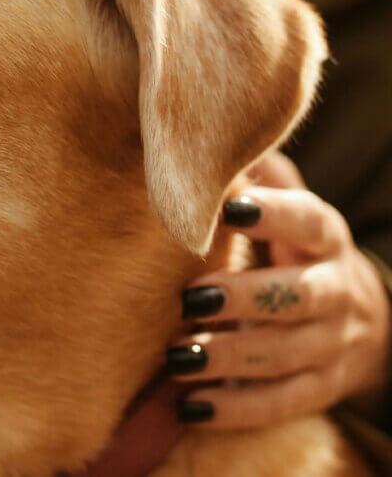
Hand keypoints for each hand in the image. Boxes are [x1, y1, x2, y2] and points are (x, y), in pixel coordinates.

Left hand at [168, 152, 390, 428]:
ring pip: (287, 355)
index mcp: (324, 237)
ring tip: (177, 359)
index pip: (307, 221)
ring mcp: (333, 344)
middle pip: (298, 297)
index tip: (228, 208)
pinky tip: (190, 407)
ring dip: (231, 358)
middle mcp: (335, 290)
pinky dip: (236, 408)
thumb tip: (212, 129)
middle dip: (245, 299)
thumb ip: (259, 177)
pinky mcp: (320, 386)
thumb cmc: (295, 250)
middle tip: (190, 300)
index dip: (273, 214)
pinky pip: (282, 403)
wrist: (358, 317)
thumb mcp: (289, 210)